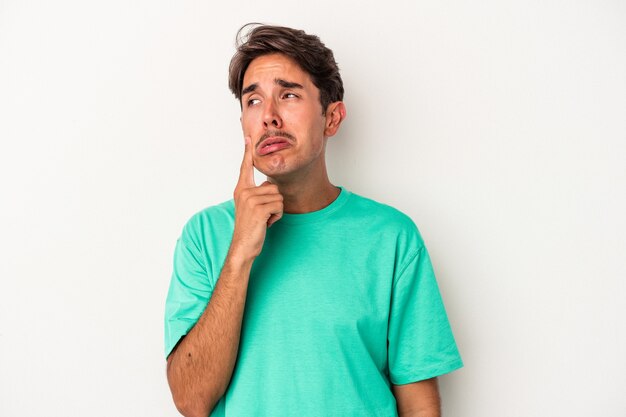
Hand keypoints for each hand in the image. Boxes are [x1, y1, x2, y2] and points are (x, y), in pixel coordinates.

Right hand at [229, 137, 282, 260]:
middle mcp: (244, 192)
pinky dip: (277, 217)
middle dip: (274, 203)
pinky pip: (279, 206)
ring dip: (276, 211)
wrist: (243, 246)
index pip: (245, 168)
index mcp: (241, 189)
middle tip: (262, 216)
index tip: (248, 138)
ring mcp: (250, 199)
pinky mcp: (258, 208)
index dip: (247, 153)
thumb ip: (257, 194)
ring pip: (278, 197)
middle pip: (273, 187)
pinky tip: (266, 223)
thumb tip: (269, 187)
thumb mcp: (251, 207)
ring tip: (264, 220)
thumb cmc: (250, 228)